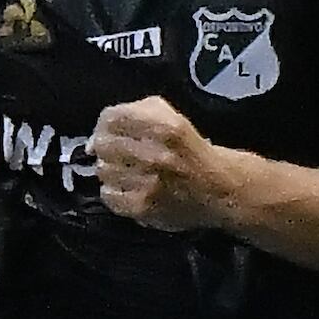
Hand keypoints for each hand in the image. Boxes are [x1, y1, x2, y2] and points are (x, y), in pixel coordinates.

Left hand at [90, 97, 234, 231]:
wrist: (220, 189)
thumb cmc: (190, 151)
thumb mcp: (172, 116)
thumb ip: (136, 111)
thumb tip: (98, 132)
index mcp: (164, 126)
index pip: (111, 118)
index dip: (103, 123)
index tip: (105, 130)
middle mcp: (156, 154)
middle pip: (103, 144)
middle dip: (105, 147)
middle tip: (116, 152)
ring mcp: (149, 183)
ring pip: (103, 170)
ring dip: (110, 169)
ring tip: (127, 171)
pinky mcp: (144, 207)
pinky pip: (108, 195)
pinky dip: (114, 191)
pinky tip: (128, 188)